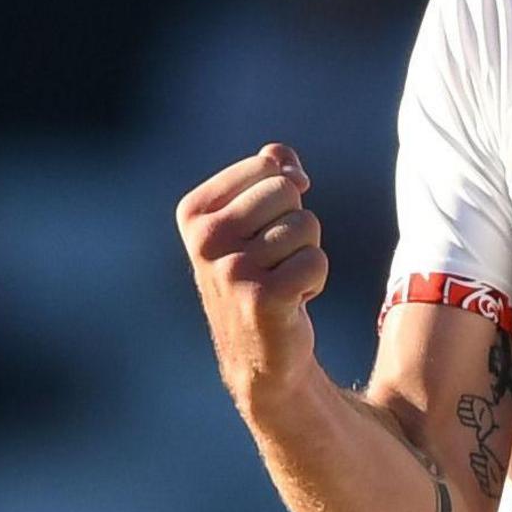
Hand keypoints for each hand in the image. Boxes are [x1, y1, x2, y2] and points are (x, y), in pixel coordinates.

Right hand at [177, 144, 328, 410]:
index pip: (267, 166)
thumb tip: (284, 160)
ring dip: (305, 254)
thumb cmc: (258, 275)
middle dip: (296, 224)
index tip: (263, 230)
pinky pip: (316, 261)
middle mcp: (205, 239)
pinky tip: (291, 301)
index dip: (283, 195)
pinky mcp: (263, 297)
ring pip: (306, 225)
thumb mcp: (252, 218)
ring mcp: (232, 269)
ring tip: (280, 281)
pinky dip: (315, 280)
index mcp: (194, 212)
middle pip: (287, 191)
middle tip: (275, 260)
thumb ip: (268, 174)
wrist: (258, 352)